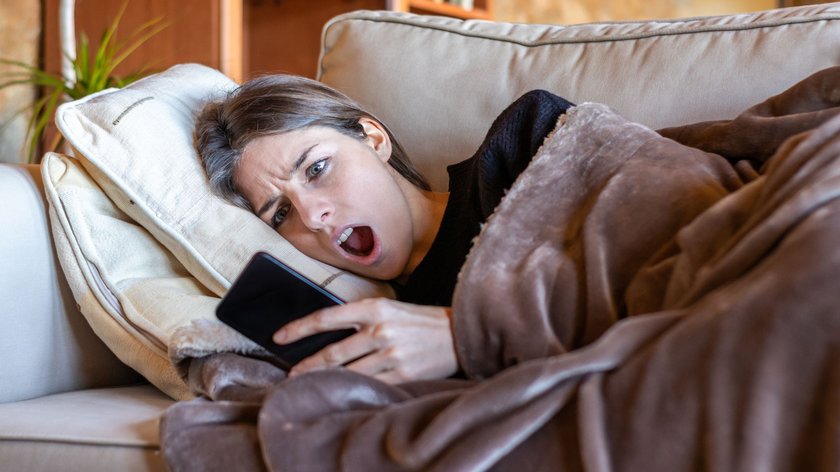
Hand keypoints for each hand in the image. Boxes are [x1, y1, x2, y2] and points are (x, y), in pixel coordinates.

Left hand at [273, 298, 457, 383]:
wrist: (460, 334)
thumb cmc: (422, 322)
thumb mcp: (391, 309)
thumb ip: (362, 318)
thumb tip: (328, 334)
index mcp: (375, 309)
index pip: (326, 318)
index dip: (299, 329)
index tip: (279, 337)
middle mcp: (380, 330)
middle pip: (332, 353)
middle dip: (306, 366)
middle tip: (291, 375)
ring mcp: (391, 354)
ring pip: (347, 373)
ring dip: (325, 382)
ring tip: (311, 386)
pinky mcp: (403, 375)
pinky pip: (370, 387)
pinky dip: (353, 391)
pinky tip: (343, 394)